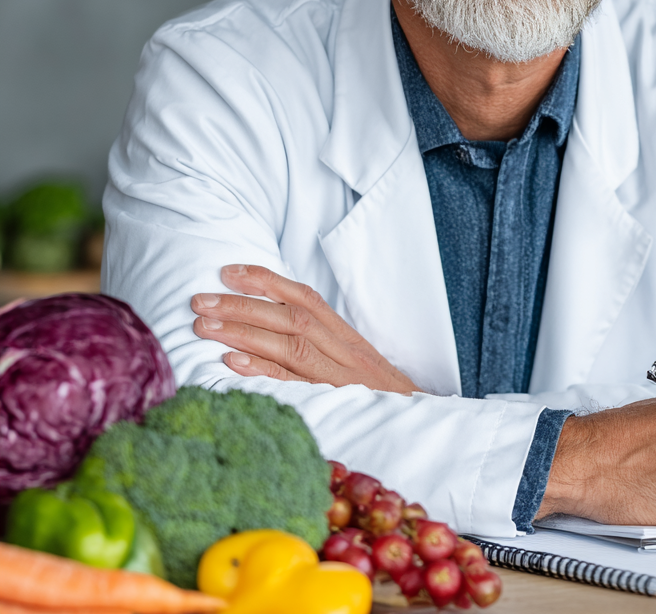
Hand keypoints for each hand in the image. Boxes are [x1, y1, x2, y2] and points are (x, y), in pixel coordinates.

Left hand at [191, 264, 419, 393]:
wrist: (415, 423)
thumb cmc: (375, 393)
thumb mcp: (352, 360)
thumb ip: (318, 341)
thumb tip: (267, 321)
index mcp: (345, 335)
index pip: (304, 297)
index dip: (266, 281)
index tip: (228, 272)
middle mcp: (343, 351)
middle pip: (291, 319)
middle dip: (243, 306)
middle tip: (201, 302)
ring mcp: (338, 379)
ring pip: (290, 347)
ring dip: (243, 334)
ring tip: (205, 327)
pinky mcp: (332, 405)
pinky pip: (294, 386)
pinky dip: (262, 372)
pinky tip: (231, 363)